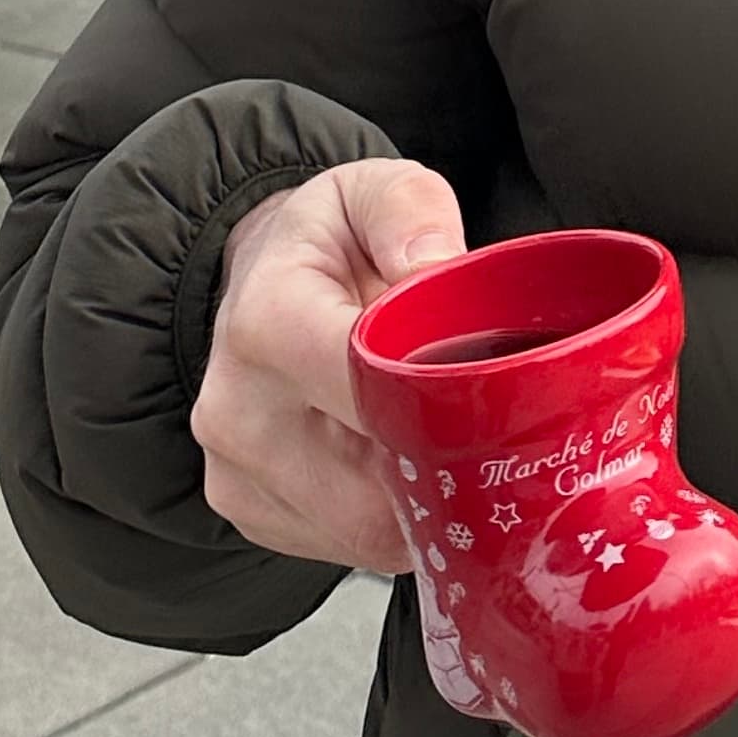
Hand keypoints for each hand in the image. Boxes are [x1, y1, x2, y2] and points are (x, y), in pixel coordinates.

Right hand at [191, 158, 464, 573]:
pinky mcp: (249, 513)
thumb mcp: (374, 189)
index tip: (501, 394)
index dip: (445, 400)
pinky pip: (347, 547)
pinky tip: (408, 464)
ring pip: (364, 530)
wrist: (258, 282)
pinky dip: (393, 517)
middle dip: (448, 462)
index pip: (364, 387)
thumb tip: (435, 267)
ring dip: (426, 499)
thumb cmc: (330, 240)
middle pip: (371, 483)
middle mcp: (236, 408)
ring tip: (453, 438)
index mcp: (266, 319)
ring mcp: (236, 472)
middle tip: (501, 427)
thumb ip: (411, 213)